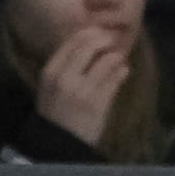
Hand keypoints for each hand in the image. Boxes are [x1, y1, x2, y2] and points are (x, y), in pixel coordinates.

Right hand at [34, 24, 132, 147]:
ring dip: (115, 56)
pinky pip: (113, 81)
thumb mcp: (51, 87)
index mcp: (50, 71)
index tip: (98, 31)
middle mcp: (65, 78)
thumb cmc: (56, 114)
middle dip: (104, 39)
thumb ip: (64, 66)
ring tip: (120, 56)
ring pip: (104, 62)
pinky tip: (124, 70)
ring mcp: (83, 91)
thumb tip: (85, 44)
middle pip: (88, 46)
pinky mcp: (98, 104)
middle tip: (113, 39)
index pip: (71, 42)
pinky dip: (121, 72)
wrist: (59, 144)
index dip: (88, 33)